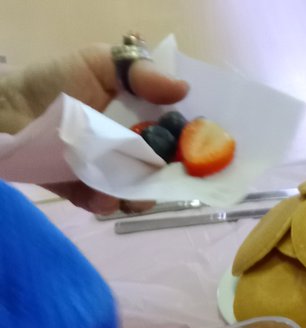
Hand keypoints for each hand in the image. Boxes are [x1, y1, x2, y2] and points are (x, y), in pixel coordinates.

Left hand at [8, 44, 188, 212]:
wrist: (11, 108)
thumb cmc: (57, 80)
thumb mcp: (100, 62)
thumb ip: (142, 74)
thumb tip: (183, 89)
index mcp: (145, 120)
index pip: (181, 136)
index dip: (195, 144)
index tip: (203, 148)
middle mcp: (134, 150)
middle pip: (168, 173)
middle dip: (172, 178)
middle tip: (165, 172)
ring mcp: (114, 175)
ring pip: (142, 195)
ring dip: (139, 195)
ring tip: (126, 186)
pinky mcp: (90, 194)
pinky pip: (108, 205)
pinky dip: (106, 202)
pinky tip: (99, 192)